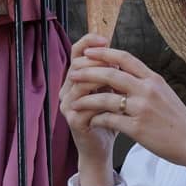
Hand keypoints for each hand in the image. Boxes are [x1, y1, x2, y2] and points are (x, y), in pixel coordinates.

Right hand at [60, 34, 116, 185]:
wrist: (103, 146)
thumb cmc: (109, 116)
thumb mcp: (112, 90)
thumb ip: (112, 73)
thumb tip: (118, 53)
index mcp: (76, 78)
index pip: (76, 52)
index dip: (88, 42)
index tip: (105, 39)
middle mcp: (67, 89)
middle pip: (77, 64)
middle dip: (98, 61)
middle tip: (116, 63)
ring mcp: (68, 105)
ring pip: (80, 82)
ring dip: (101, 78)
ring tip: (118, 78)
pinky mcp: (74, 120)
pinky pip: (85, 103)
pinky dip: (102, 98)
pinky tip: (115, 97)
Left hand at [67, 47, 185, 178]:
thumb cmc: (177, 119)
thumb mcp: (164, 93)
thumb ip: (144, 83)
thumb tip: (124, 74)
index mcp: (153, 79)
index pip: (125, 58)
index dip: (104, 53)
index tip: (89, 52)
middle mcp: (147, 90)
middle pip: (111, 74)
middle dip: (88, 72)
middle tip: (73, 72)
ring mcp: (142, 109)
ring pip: (106, 99)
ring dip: (87, 99)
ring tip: (74, 100)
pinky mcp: (138, 128)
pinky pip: (110, 120)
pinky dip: (97, 120)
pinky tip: (90, 121)